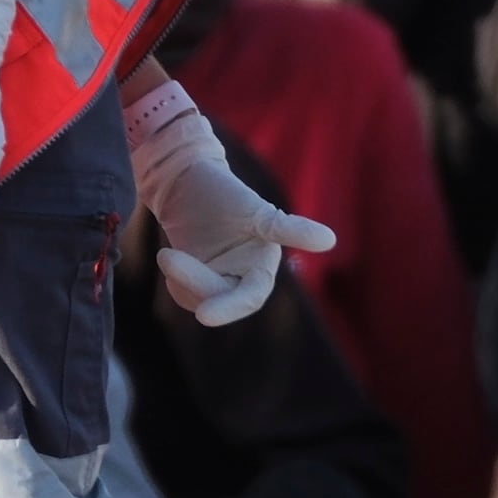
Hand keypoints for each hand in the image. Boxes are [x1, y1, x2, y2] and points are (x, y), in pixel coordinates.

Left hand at [126, 82, 335, 324]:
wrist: (185, 180)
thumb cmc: (223, 191)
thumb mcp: (256, 211)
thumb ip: (289, 229)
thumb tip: (329, 240)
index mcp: (263, 264)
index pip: (252, 296)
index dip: (230, 308)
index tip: (203, 316)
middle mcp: (245, 277)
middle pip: (221, 299)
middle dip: (194, 283)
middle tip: (167, 256)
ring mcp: (220, 280)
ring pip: (199, 300)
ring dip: (180, 280)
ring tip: (170, 252)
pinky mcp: (197, 281)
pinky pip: (185, 296)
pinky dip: (175, 281)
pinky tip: (172, 259)